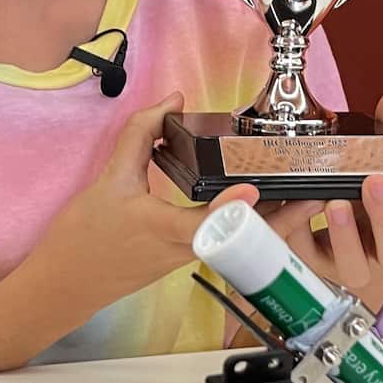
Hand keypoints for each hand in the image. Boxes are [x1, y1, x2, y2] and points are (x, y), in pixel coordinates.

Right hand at [32, 92, 300, 320]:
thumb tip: (172, 99)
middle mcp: (184, 250)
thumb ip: (140, 134)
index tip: (254, 189)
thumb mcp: (108, 178)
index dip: (231, 207)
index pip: (205, 222)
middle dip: (282, 219)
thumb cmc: (84, 236)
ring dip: (273, 223)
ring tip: (305, 198)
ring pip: (241, 242)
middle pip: (243, 237)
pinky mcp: (188, 259)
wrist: (65, 284)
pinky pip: (228, 243)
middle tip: (316, 197)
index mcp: (163, 231)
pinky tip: (266, 208)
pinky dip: (251, 226)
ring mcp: (189, 259)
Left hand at [274, 88, 382, 312]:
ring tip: (335, 201)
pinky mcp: (313, 266)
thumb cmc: (370, 204)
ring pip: (354, 266)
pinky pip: (305, 256)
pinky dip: (299, 228)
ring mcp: (351, 265)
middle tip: (375, 183)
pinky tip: (296, 202)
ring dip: (345, 234)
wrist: (338, 245)